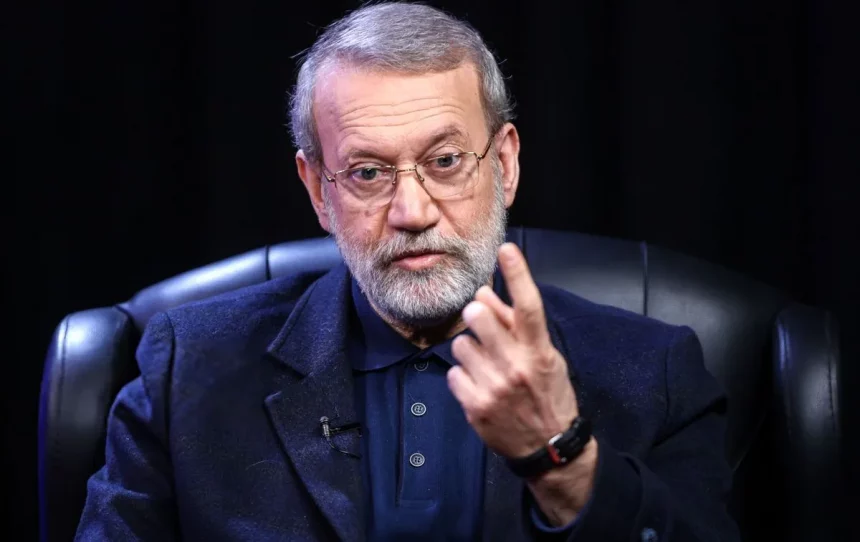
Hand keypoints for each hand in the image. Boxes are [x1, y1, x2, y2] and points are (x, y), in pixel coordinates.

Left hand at [447, 243, 579, 458]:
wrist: (548, 448)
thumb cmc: (547, 394)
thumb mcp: (544, 357)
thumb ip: (515, 326)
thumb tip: (484, 294)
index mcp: (539, 352)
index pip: (529, 306)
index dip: (518, 274)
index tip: (507, 248)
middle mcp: (517, 367)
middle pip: (479, 317)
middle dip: (476, 315)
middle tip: (480, 322)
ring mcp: (494, 388)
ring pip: (460, 345)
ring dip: (470, 350)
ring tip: (486, 365)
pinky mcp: (475, 407)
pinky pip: (454, 373)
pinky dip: (464, 376)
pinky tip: (480, 386)